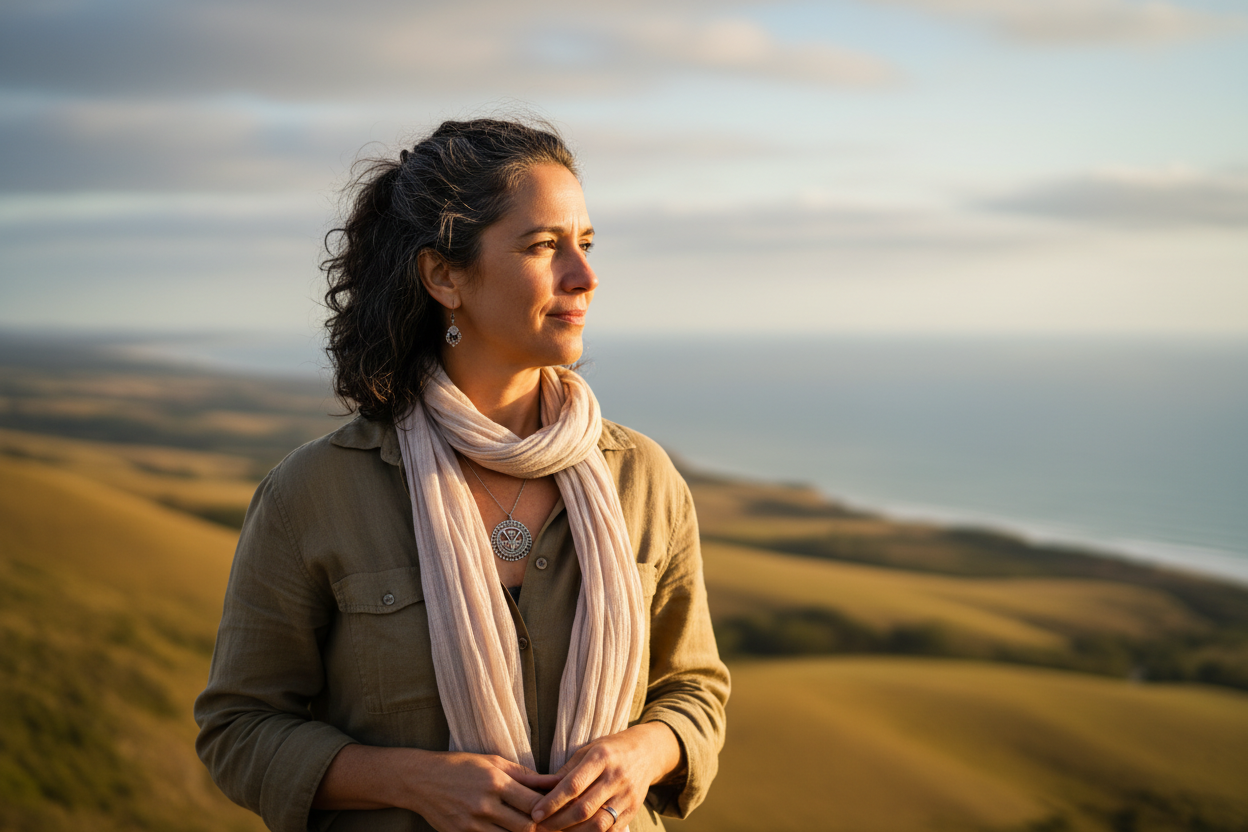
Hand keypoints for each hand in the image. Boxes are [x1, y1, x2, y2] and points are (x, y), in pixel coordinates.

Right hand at [404, 751, 560, 831]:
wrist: (421, 780)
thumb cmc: (460, 766)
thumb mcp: (493, 762)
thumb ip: (524, 774)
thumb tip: (553, 781)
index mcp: (496, 782)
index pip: (534, 802)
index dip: (549, 809)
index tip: (556, 809)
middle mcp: (485, 804)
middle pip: (525, 826)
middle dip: (539, 827)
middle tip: (548, 825)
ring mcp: (472, 824)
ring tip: (528, 828)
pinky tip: (507, 831)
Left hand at [530, 722, 681, 830]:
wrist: (648, 752)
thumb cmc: (610, 749)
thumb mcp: (587, 750)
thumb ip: (566, 771)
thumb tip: (540, 789)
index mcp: (601, 757)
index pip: (573, 785)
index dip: (552, 802)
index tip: (536, 813)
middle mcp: (615, 777)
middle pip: (584, 809)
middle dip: (558, 822)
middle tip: (540, 827)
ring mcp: (626, 795)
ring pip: (598, 824)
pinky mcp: (633, 810)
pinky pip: (610, 829)